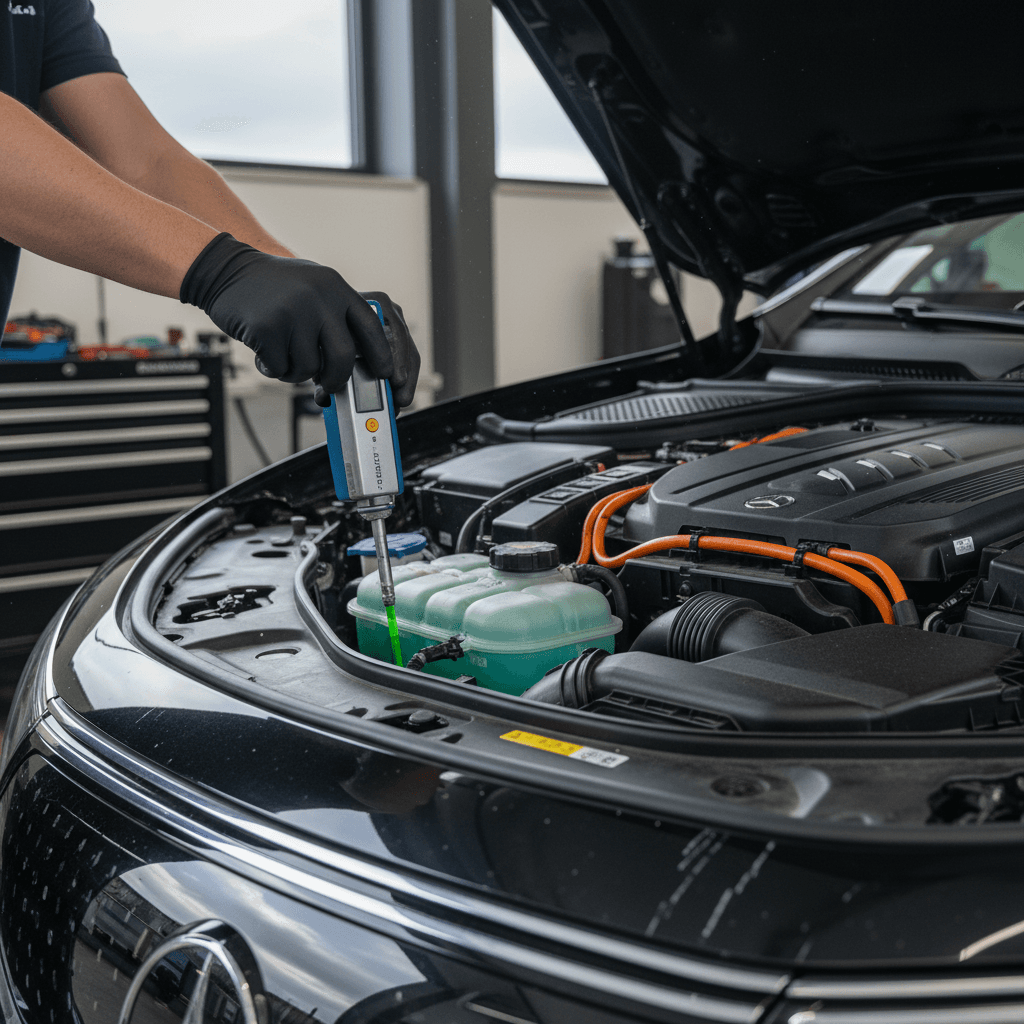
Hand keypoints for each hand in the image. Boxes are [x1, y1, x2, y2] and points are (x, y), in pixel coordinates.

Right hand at [180, 233, 420, 405]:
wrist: (226, 270)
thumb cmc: (274, 287)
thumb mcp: (314, 286)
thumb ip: (337, 316)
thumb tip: (361, 362)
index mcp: (335, 287)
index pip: (371, 327)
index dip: (381, 355)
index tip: (385, 374)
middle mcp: (318, 297)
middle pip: (342, 357)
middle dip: (336, 379)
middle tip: (328, 386)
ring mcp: (292, 312)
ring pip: (309, 367)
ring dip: (295, 371)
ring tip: (283, 352)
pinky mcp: (267, 328)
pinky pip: (281, 368)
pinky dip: (273, 368)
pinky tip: (264, 350)